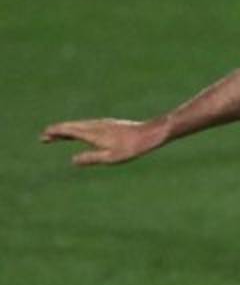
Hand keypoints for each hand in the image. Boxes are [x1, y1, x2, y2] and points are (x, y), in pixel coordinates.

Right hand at [41, 118, 167, 165]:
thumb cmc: (132, 147)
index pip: (69, 131)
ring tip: (58, 135)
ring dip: (68, 129)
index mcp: (93, 133)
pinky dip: (79, 128)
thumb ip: (91, 158)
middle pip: (72, 127)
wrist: (150, 134)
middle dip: (58, 131)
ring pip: (81, 125)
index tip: (44, 135)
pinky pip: (89, 125)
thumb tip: (72, 160)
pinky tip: (82, 132)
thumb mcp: (111, 157)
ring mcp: (103, 123)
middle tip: (44, 136)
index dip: (56, 132)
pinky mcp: (111, 124)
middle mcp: (96, 125)